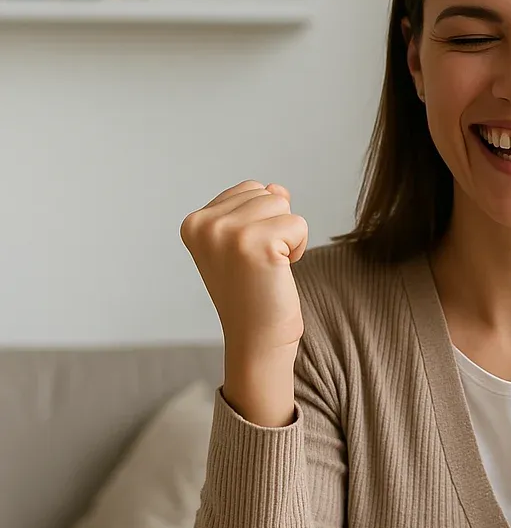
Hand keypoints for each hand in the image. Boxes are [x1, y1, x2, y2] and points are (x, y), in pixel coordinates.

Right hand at [180, 180, 308, 357]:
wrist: (257, 340)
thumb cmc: (254, 293)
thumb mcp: (245, 243)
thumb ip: (255, 208)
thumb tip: (277, 187)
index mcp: (194, 223)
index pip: (249, 190)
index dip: (261, 223)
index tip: (247, 258)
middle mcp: (206, 225)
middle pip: (266, 193)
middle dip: (275, 227)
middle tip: (260, 266)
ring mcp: (229, 233)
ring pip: (283, 204)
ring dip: (288, 237)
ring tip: (269, 268)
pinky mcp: (258, 245)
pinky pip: (299, 224)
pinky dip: (299, 248)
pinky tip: (280, 272)